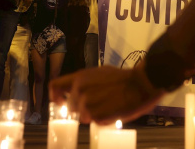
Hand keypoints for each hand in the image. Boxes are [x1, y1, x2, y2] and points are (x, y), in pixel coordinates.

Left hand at [49, 65, 163, 123]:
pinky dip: (103, 119)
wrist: (140, 85)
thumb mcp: (99, 73)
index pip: (55, 86)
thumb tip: (76, 91)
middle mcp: (79, 90)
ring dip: (94, 114)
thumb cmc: (123, 78)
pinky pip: (95, 121)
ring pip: (84, 116)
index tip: (59, 102)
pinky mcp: (96, 115)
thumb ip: (85, 82)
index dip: (55, 96)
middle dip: (82, 108)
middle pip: (71, 106)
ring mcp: (87, 104)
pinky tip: (113, 110)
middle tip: (98, 104)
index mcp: (80, 77)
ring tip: (109, 105)